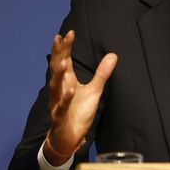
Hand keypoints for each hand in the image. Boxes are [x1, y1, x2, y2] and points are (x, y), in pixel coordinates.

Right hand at [43, 30, 116, 165]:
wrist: (68, 136)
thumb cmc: (78, 111)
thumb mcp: (94, 90)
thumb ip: (102, 73)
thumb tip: (113, 55)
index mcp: (66, 81)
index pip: (64, 60)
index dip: (66, 47)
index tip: (70, 33)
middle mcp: (59, 89)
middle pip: (57, 68)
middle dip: (59, 54)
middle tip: (61, 38)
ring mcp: (58, 102)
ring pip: (55, 86)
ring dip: (59, 74)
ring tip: (64, 61)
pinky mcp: (60, 116)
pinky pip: (62, 106)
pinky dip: (66, 98)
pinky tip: (71, 90)